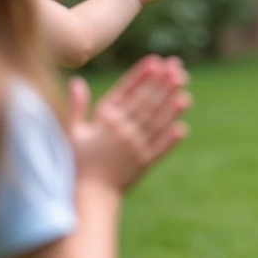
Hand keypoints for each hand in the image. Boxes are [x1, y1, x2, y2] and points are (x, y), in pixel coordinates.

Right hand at [67, 55, 190, 192]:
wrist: (86, 196)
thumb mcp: (73, 132)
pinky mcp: (144, 163)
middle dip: (163, 83)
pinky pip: (161, 148)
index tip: (155, 61)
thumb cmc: (76, 162)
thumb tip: (76, 81)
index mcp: (106, 120)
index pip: (127, 92)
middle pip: (147, 102)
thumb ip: (77, 106)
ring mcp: (135, 147)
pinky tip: (182, 127)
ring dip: (171, 106)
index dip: (142, 76)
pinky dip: (171, 138)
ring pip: (157, 122)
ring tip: (184, 90)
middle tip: (177, 67)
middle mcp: (123, 131)